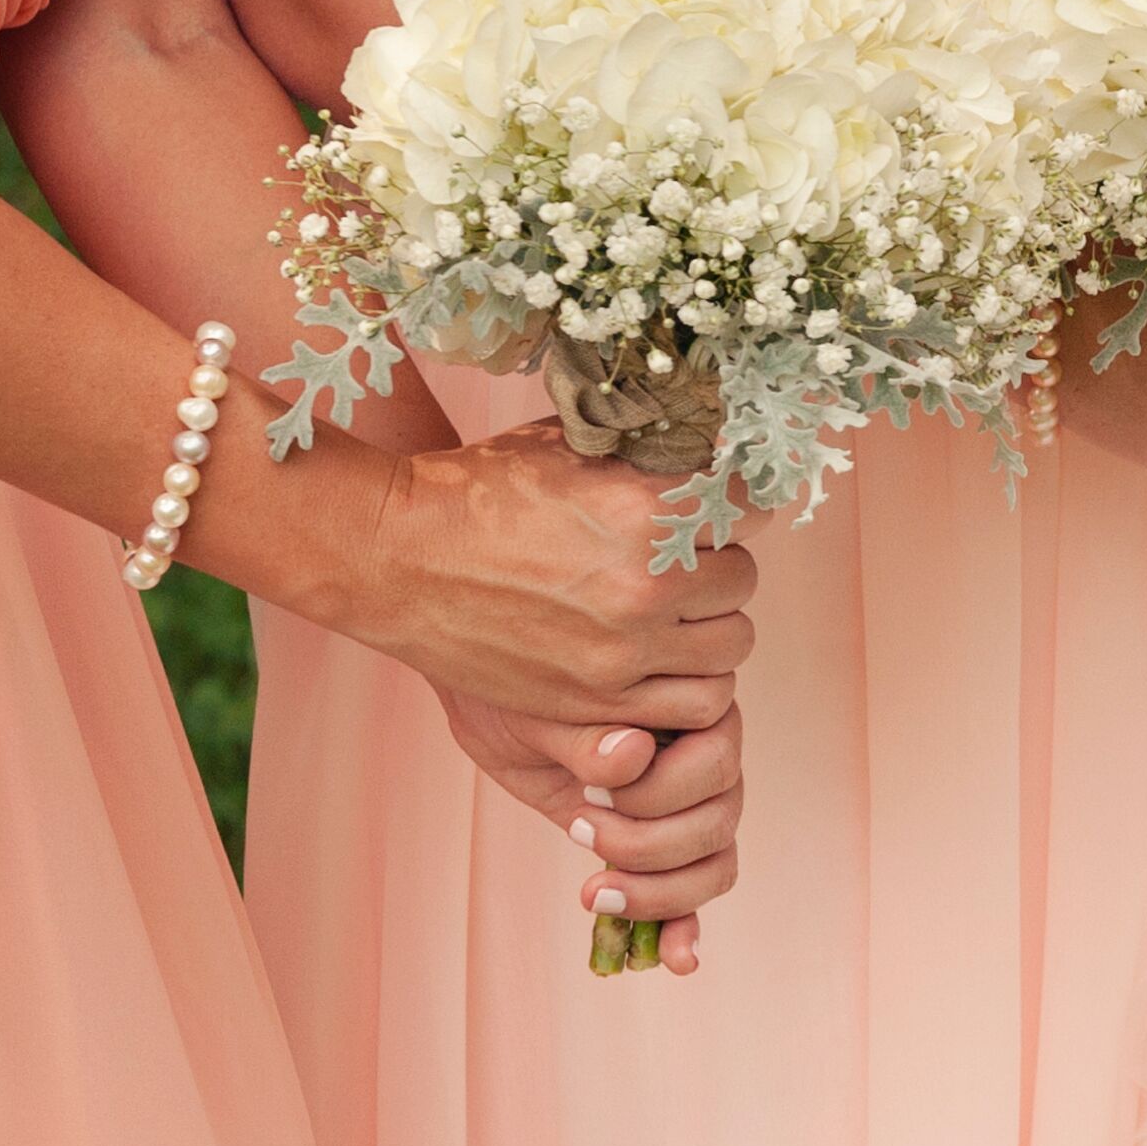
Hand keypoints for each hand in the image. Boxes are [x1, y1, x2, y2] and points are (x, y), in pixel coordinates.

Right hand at [330, 422, 755, 723]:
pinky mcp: (597, 699)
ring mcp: (624, 648)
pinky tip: (657, 657)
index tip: (717, 505)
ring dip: (710, 627)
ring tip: (672, 612)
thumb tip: (721, 449)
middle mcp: (647, 581)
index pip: (751, 507)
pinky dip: (688, 680)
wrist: (396, 555)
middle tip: (682, 561)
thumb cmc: (483, 489)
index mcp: (648, 507)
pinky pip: (696, 702)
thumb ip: (653, 453)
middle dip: (718, 567)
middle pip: (744, 580)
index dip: (736, 503)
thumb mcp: (574, 443)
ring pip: (731, 645)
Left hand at [436, 696, 745, 973]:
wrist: (493, 691)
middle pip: (718, 823)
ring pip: (713, 863)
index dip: (660, 793)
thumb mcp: (542, 705)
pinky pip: (691, 891)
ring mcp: (689, 805)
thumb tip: (635, 753)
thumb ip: (590, 731)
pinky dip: (684, 927)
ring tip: (591, 894)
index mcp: (693, 709)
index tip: (589, 796)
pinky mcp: (660, 845)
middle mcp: (705, 758)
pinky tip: (679, 960)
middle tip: (579, 832)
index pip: (716, 765)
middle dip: (650, 847)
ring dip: (659, 893)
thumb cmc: (521, 687)